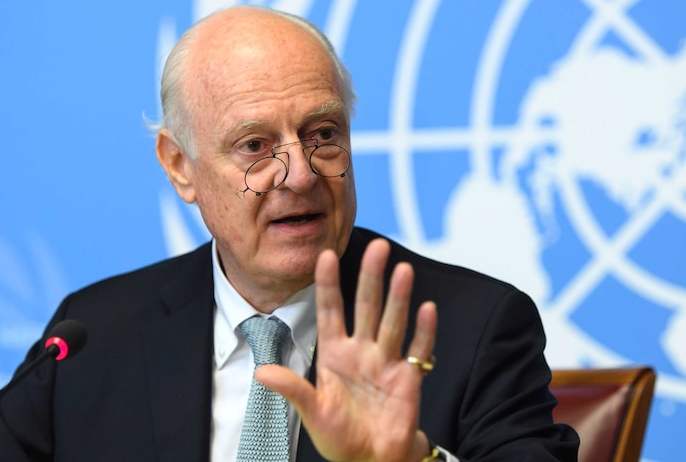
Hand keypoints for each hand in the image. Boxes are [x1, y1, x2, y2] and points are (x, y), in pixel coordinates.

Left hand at [256, 238, 437, 461]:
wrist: (371, 460)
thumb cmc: (339, 437)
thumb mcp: (311, 412)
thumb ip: (292, 389)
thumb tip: (259, 372)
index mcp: (334, 354)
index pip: (331, 311)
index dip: (328, 284)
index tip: (325, 255)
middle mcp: (362, 351)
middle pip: (367, 306)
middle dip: (370, 277)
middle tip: (377, 246)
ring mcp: (386, 362)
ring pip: (392, 321)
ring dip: (398, 296)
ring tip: (402, 268)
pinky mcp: (409, 377)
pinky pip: (418, 349)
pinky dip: (423, 330)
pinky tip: (426, 308)